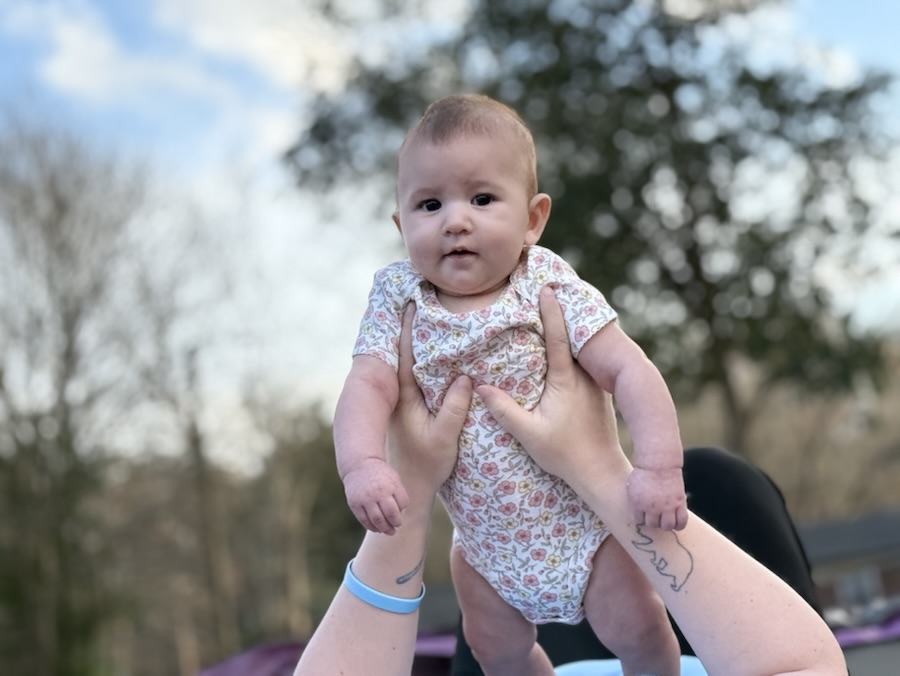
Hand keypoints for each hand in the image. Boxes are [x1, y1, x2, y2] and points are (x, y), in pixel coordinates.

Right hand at [343, 457, 407, 534]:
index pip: (402, 504)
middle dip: (395, 523)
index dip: (402, 510)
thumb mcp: (394, 479)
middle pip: (390, 515)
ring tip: (388, 531)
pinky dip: (372, 527)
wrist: (359, 465)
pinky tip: (377, 528)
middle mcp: (378, 492)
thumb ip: (399, 494)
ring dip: (384, 529)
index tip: (399, 511)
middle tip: (396, 526)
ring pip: (377, 521)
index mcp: (391, 485)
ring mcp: (365, 499)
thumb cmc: (380, 474)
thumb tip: (400, 515)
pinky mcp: (355, 504)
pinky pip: (364, 520)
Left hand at [387, 302, 471, 498]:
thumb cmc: (425, 466)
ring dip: (418, 342)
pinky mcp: (409, 409)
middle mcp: (399, 395)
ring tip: (430, 317)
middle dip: (412, 328)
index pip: (405, 355)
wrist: (407, 488)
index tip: (414, 302)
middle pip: (404, 353)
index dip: (409, 329)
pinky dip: (423, 360)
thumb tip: (465, 377)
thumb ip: (454, 409)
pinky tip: (437, 353)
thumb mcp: (445, 439)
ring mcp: (402, 401)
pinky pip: (416, 376)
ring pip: (410, 364)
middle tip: (422, 298)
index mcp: (404, 397)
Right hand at [476, 285, 629, 494]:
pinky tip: (568, 342)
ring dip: (570, 329)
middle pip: (572, 335)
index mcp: (566, 380)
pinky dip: (575, 348)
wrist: (601, 471)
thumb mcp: (529, 435)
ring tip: (558, 307)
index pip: (556, 337)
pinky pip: (585, 362)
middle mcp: (584, 376)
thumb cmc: (565, 455)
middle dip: (562, 311)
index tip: (546, 288)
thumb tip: (479, 387)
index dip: (551, 311)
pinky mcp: (598, 392)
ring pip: (580, 349)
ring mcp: (594, 383)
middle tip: (552, 285)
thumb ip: (505, 411)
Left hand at [626, 466, 688, 530]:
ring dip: (665, 525)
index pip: (639, 521)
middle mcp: (652, 507)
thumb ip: (633, 502)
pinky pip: (681, 522)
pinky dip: (679, 526)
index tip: (643, 513)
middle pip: (652, 525)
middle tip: (654, 515)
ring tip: (664, 519)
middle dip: (652, 521)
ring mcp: (667, 506)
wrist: (660, 463)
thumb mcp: (632, 487)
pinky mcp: (679, 503)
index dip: (641, 517)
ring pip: (667, 526)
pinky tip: (676, 524)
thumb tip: (637, 516)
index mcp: (638, 503)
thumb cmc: (644, 473)